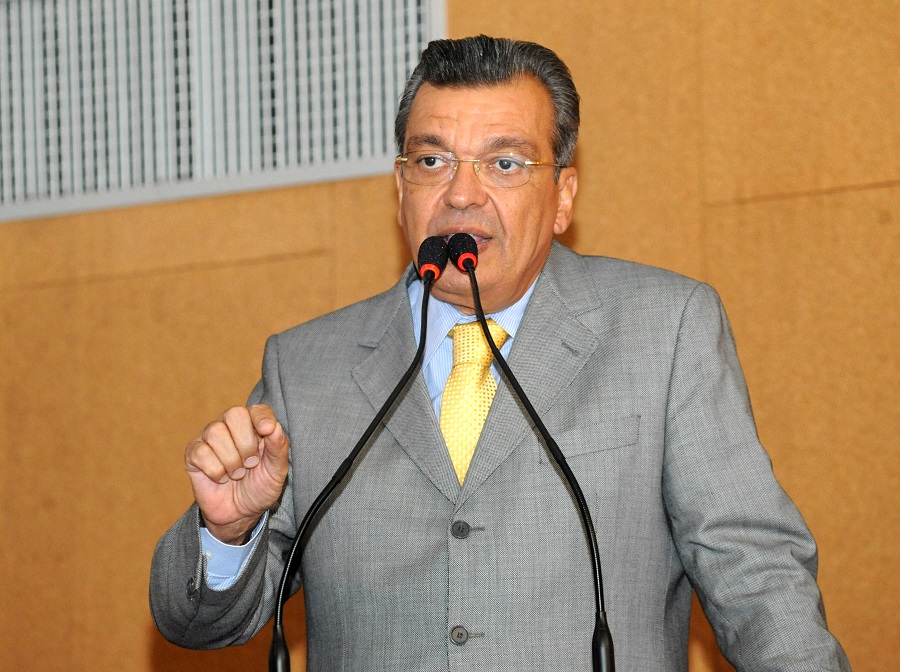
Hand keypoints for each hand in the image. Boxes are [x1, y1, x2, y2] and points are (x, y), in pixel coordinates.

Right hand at [185, 404, 289, 543]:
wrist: (240, 514)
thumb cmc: (259, 487)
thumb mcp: (276, 471)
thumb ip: (278, 447)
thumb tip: (273, 426)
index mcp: (253, 425)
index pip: (257, 410)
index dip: (261, 418)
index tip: (266, 431)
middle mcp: (230, 426)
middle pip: (234, 415)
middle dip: (246, 443)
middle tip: (250, 464)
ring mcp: (209, 438)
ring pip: (216, 433)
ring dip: (231, 460)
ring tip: (237, 474)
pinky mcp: (193, 453)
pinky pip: (201, 453)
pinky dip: (216, 471)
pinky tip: (221, 478)